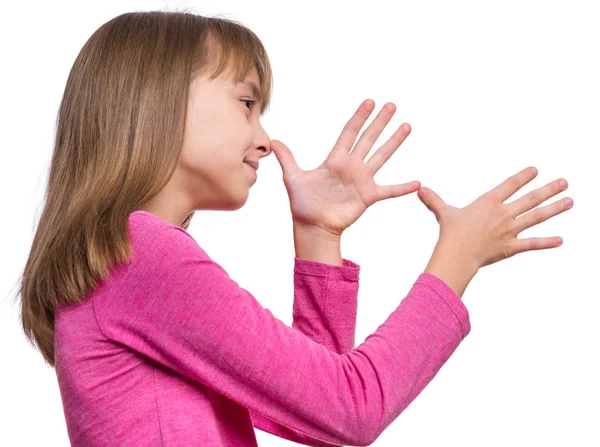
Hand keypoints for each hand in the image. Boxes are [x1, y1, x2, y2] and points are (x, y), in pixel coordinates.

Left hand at [270, 99, 420, 235]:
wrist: (312, 226)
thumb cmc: (303, 204)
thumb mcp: (293, 178)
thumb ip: (287, 159)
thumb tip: (273, 142)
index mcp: (335, 159)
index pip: (349, 132)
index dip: (359, 117)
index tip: (369, 102)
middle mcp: (351, 166)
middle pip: (369, 139)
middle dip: (380, 122)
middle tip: (392, 105)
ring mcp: (362, 181)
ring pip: (381, 156)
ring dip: (394, 142)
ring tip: (406, 126)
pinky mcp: (368, 196)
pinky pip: (389, 191)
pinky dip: (403, 188)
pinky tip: (417, 183)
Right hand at [418, 166, 573, 268]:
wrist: (456, 254)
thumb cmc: (450, 234)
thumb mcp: (443, 213)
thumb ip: (434, 200)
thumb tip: (420, 190)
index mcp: (488, 202)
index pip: (510, 185)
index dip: (523, 176)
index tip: (535, 170)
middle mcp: (503, 214)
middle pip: (530, 199)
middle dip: (549, 189)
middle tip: (564, 182)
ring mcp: (509, 230)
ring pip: (537, 217)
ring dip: (555, 208)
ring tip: (570, 201)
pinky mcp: (511, 247)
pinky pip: (532, 244)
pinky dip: (546, 242)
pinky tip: (560, 240)